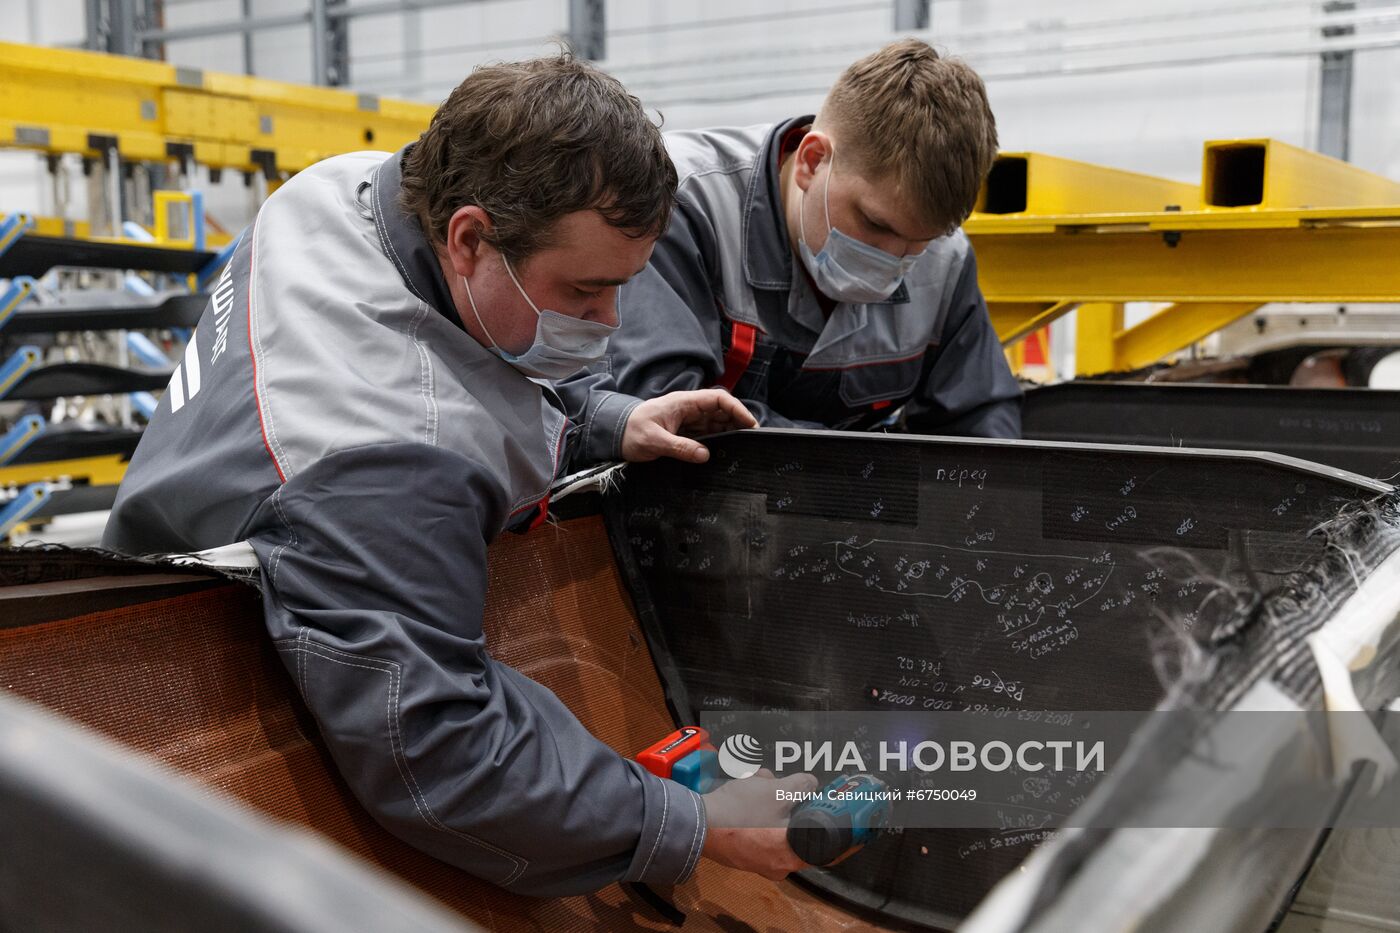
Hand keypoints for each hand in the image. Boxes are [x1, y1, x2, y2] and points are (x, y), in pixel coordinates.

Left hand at [621, 389, 756, 463]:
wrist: (613, 435)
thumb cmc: (631, 432)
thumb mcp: (654, 441)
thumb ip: (680, 447)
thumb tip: (705, 455)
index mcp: (683, 403)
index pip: (717, 399)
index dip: (737, 409)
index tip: (750, 424)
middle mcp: (688, 409)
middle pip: (721, 411)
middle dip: (737, 422)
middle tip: (752, 440)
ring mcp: (687, 421)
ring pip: (716, 423)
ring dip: (729, 433)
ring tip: (742, 447)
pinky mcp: (684, 433)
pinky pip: (706, 435)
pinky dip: (718, 441)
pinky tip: (725, 451)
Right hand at [699, 770, 817, 880]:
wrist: (697, 823)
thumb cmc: (739, 811)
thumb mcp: (776, 790)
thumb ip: (801, 786)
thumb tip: (811, 784)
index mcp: (791, 856)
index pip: (821, 842)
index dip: (822, 819)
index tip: (822, 804)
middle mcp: (778, 867)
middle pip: (795, 829)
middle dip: (788, 801)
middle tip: (781, 785)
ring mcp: (758, 863)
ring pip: (774, 826)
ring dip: (769, 801)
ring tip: (758, 781)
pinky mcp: (742, 855)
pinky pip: (757, 831)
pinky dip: (755, 813)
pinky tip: (746, 792)